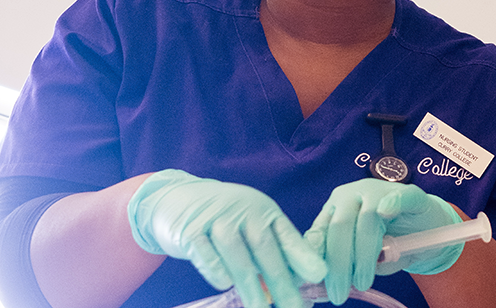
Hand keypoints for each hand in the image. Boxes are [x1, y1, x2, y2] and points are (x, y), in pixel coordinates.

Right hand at [127, 169, 326, 307]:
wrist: (176, 198)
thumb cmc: (223, 219)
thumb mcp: (251, 225)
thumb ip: (272, 249)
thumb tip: (299, 281)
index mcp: (264, 211)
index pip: (287, 234)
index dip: (303, 255)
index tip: (320, 274)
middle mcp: (244, 211)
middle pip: (265, 249)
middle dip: (281, 281)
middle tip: (295, 307)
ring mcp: (216, 219)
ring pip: (238, 256)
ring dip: (250, 286)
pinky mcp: (190, 230)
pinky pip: (206, 255)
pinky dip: (216, 271)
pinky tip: (224, 284)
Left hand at [304, 178, 461, 304]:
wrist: (426, 230)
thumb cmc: (389, 244)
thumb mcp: (362, 258)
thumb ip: (347, 265)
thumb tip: (326, 286)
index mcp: (335, 209)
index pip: (321, 232)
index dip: (315, 258)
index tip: (314, 283)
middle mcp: (352, 195)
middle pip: (340, 226)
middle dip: (338, 263)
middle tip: (339, 294)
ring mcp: (380, 190)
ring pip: (367, 219)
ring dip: (363, 254)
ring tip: (362, 282)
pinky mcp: (409, 193)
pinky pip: (399, 197)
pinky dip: (392, 203)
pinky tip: (386, 212)